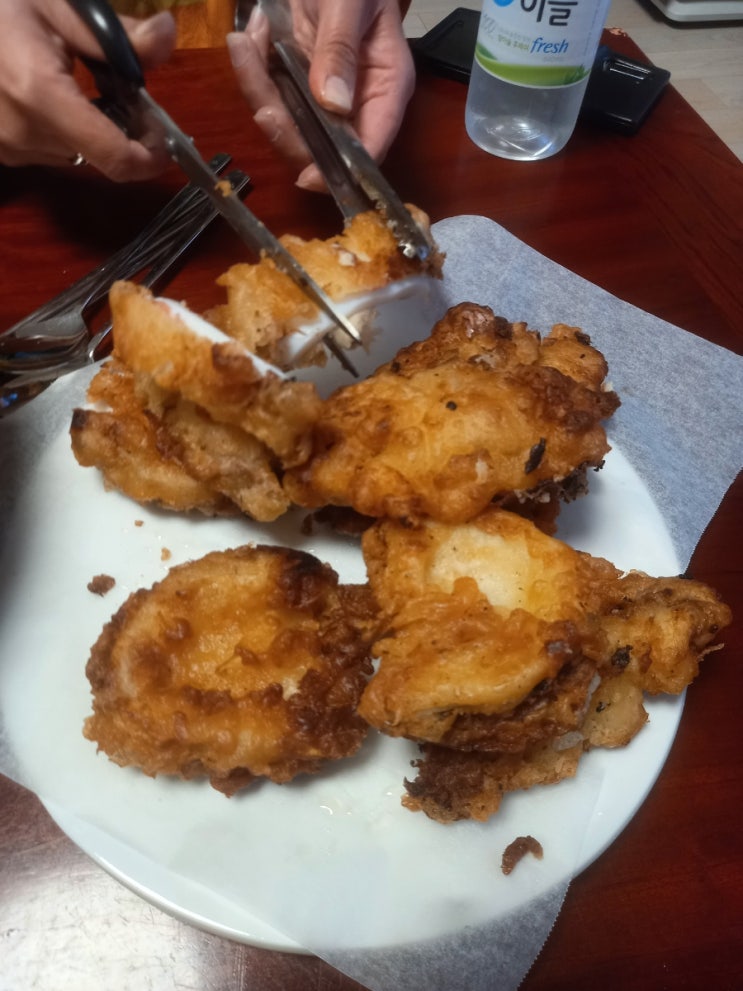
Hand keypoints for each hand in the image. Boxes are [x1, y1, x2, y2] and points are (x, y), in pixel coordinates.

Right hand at [0, 0, 174, 180]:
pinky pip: (44, 148)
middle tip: (124, 91)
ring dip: (87, 126)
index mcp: (40, 94)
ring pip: (72, 153)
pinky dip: (58, 126)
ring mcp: (4, 146)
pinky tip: (43, 89)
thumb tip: (168, 35)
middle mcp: (22, 132)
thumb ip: (114, 34)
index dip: (149, 158)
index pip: (115, 158)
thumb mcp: (56, 3)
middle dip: (120, 129)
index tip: (164, 141)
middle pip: (97, 153)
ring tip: (74, 80)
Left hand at [227, 0, 414, 190]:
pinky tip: (248, 35)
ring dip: (259, 91)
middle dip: (287, 130)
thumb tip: (334, 105)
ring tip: (245, 44)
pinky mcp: (296, 78)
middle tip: (263, 106)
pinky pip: (270, 92)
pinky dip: (252, 69)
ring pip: (289, 120)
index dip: (343, 168)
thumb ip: (341, 49)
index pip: (371, 144)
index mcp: (386, 84)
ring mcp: (323, 91)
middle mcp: (357, 99)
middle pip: (322, 144)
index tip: (309, 176)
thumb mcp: (349, 1)